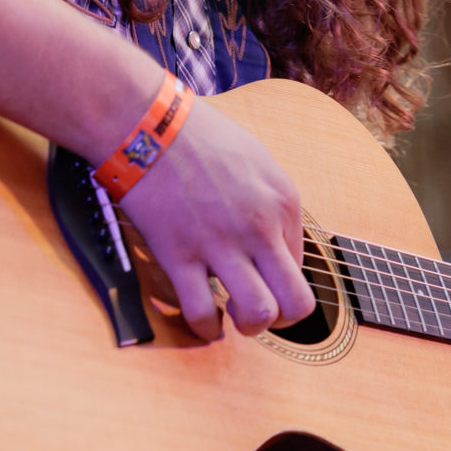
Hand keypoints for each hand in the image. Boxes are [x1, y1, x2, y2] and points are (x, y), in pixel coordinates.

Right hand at [113, 104, 315, 339]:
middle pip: (298, 303)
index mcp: (282, 202)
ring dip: (250, 326)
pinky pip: (201, 311)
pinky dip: (205, 328)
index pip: (303, 267)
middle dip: (284, 320)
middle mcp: (259, 227)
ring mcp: (220, 243)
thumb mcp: (255, 159)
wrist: (146, 123)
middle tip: (260, 311)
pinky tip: (203, 321)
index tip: (259, 274)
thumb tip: (271, 243)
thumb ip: (270, 203)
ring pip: (259, 314)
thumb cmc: (197, 135)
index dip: (280, 278)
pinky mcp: (180, 253)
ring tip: (232, 314)